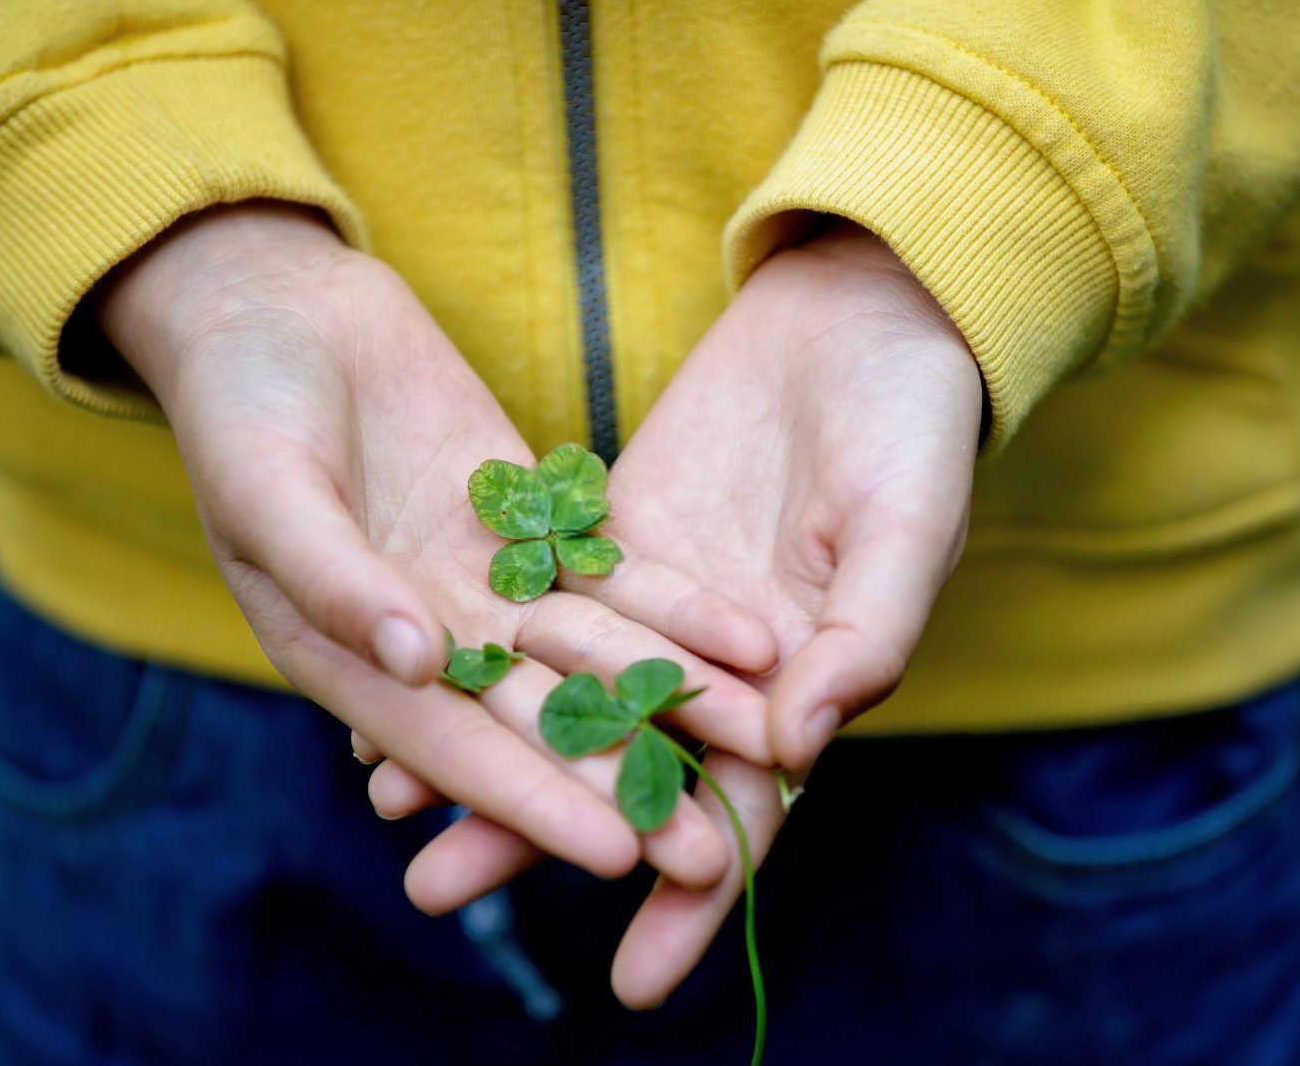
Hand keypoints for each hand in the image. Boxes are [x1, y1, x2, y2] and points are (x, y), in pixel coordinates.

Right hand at [96, 201, 778, 893]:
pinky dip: (679, 606)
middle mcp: (433, 644)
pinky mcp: (532, 522)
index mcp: (354, 665)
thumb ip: (334, 577)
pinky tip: (748, 639)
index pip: (455, 754)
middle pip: (543, 728)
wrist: (282, 314)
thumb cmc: (240, 407)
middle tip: (713, 853)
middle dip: (626, 786)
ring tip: (763, 740)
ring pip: (596, 657)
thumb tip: (415, 660)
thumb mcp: (268, 490)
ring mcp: (489, 584)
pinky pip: (615, 573)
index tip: (615, 851)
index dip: (532, 803)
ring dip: (676, 702)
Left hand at [384, 222, 981, 1004]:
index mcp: (802, 688)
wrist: (863, 319)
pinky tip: (405, 678)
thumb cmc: (911, 429)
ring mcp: (662, 602)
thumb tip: (798, 746)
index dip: (691, 896)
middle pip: (620, 769)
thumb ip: (862, 636)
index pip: (741, 816)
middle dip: (534, 833)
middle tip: (435, 891)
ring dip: (481, 748)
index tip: (633, 980)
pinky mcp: (615, 535)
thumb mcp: (905, 528)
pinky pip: (537, 602)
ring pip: (562, 694)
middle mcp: (721, 664)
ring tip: (388, 804)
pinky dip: (478, 646)